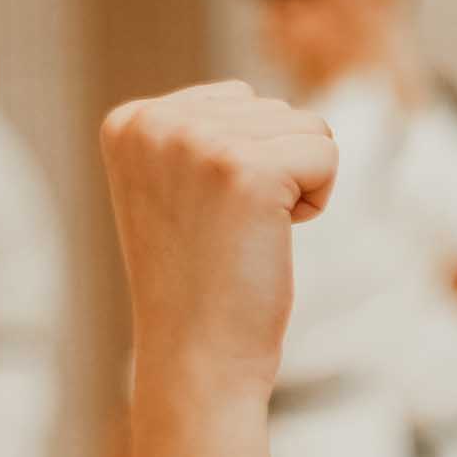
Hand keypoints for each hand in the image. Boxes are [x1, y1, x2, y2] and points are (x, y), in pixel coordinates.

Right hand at [102, 82, 338, 408]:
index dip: (244, 162)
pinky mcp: (247, 168)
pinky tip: (272, 238)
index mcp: (130, 122)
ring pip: (305, 126)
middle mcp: (156, 122)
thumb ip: (198, 134)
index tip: (206, 216)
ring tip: (246, 236)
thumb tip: (252, 99)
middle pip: (273, 108)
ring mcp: (198, 142)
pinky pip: (326, 153)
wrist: (197, 358)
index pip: (237, 98)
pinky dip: (316, 201)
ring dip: (296, 186)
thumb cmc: (199, 283)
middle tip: (229, 233)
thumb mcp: (176, 189)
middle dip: (274, 170)